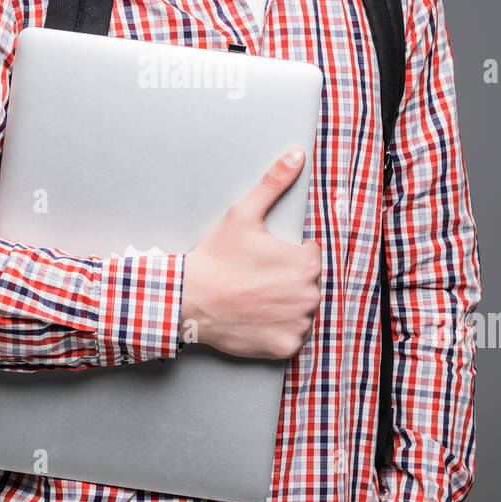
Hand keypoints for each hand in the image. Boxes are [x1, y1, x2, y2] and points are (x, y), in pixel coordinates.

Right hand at [179, 147, 321, 360]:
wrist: (189, 300)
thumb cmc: (216, 258)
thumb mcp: (244, 214)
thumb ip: (274, 183)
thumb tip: (297, 155)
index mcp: (306, 262)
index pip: (311, 255)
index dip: (288, 254)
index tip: (264, 258)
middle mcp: (310, 295)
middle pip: (308, 283)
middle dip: (288, 279)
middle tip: (256, 278)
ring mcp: (299, 324)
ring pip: (302, 310)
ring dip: (286, 305)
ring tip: (256, 297)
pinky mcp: (286, 346)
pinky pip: (293, 336)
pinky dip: (279, 329)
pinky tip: (258, 317)